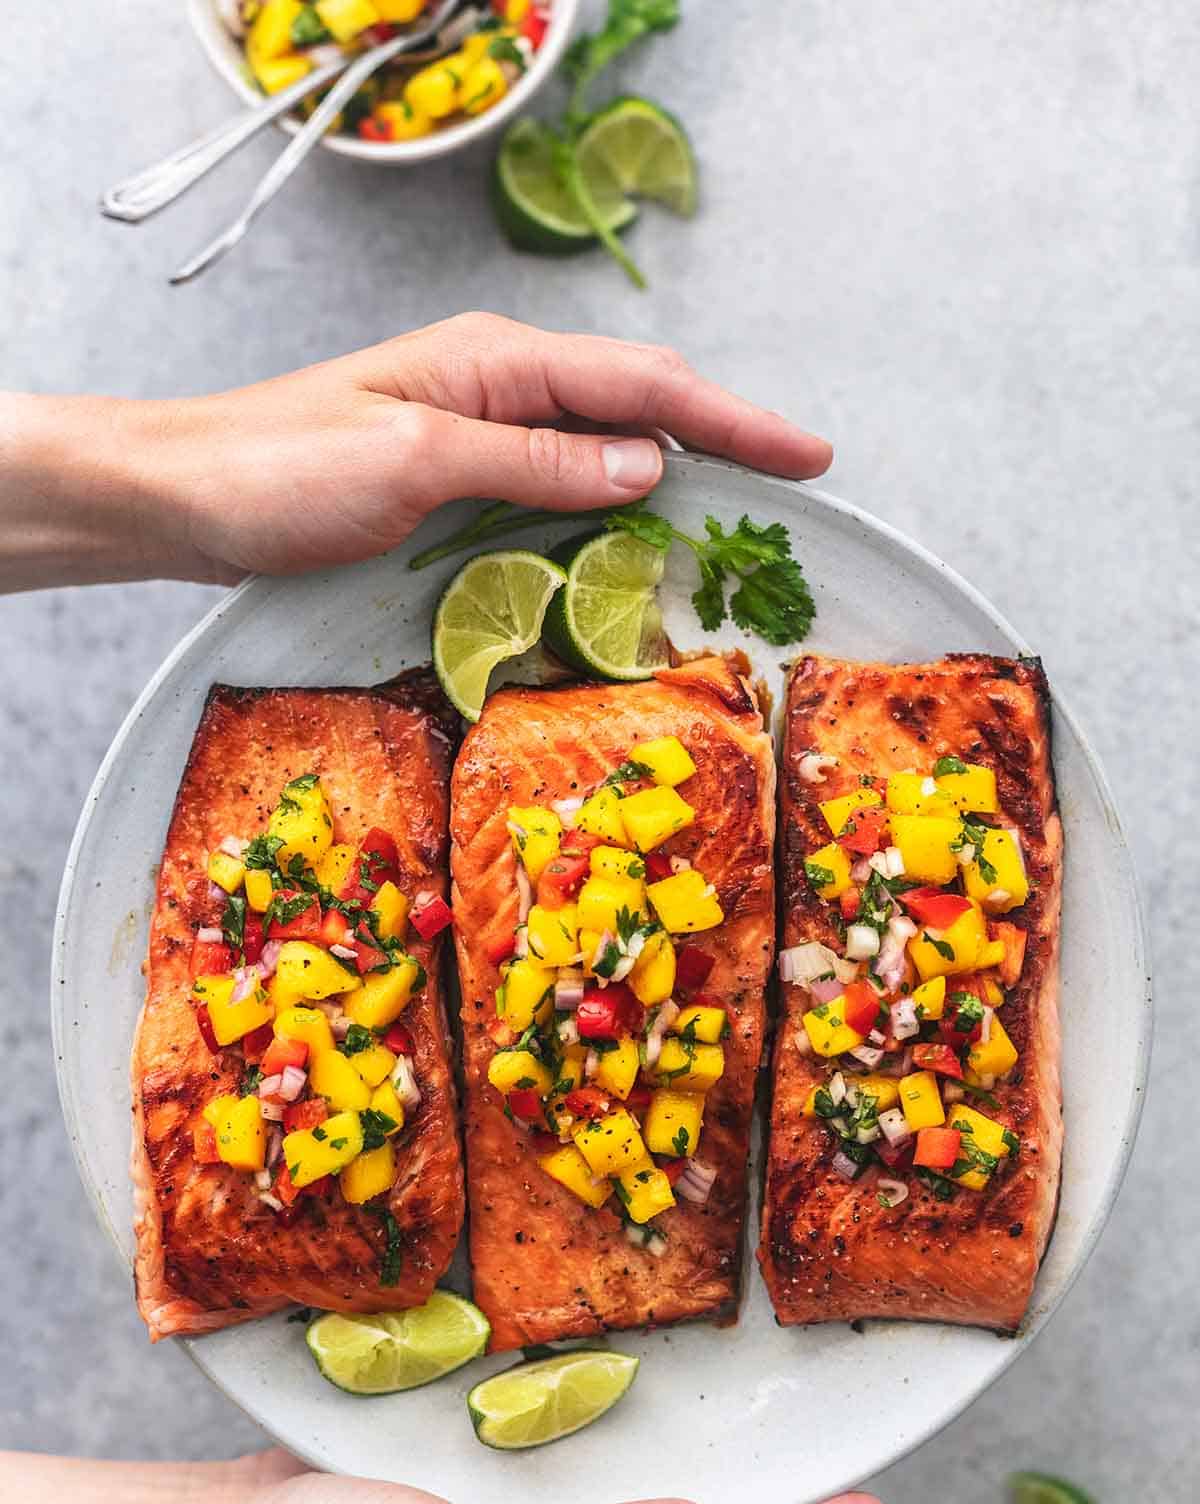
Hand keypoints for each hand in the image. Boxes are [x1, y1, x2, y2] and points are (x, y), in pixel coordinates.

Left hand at [0, 314, 831, 594]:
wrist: (186, 497)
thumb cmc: (282, 469)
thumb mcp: (416, 460)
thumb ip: (533, 460)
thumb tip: (647, 465)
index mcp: (496, 360)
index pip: (642, 385)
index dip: (733, 421)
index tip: (809, 456)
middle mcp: (498, 386)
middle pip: (637, 410)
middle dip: (722, 446)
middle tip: (796, 498)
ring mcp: (479, 432)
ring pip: (602, 453)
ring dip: (673, 484)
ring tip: (743, 528)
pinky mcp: (458, 480)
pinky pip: (558, 490)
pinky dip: (610, 516)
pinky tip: (636, 546)